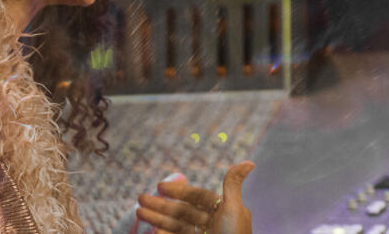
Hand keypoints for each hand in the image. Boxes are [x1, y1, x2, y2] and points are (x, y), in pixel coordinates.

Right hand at [136, 161, 254, 233]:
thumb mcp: (233, 209)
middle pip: (183, 211)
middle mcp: (213, 225)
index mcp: (224, 212)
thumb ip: (232, 186)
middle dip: (162, 205)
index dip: (179, 191)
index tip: (159, 187)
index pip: (198, 197)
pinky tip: (155, 232)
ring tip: (139, 212)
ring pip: (176, 225)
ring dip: (157, 218)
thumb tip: (250, 163)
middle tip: (140, 199)